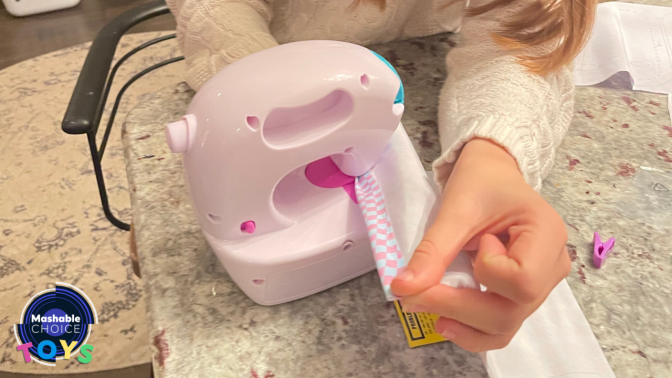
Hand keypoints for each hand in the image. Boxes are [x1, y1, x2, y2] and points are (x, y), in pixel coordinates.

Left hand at [390, 138, 570, 351]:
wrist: (492, 174)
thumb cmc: (481, 182)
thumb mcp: (456, 209)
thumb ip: (433, 251)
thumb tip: (401, 289)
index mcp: (547, 235)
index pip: (523, 280)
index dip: (489, 272)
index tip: (476, 242)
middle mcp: (553, 266)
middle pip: (511, 312)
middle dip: (459, 308)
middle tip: (416, 293)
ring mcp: (541, 285)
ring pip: (505, 327)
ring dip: (462, 325)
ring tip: (425, 307)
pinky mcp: (521, 296)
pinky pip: (500, 326)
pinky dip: (470, 329)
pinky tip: (444, 320)